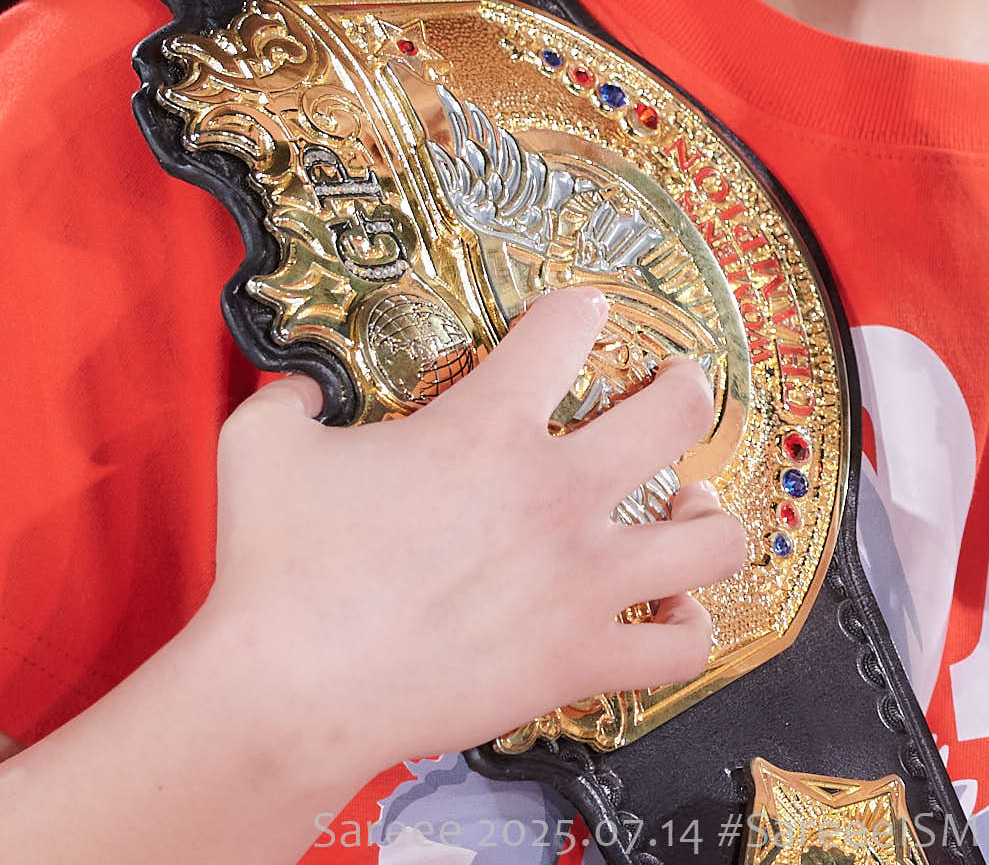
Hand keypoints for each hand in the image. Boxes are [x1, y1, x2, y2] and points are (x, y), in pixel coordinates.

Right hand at [202, 286, 748, 778]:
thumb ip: (289, 397)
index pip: (570, 325)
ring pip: (710, 537)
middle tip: (675, 389)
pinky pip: (682, 646)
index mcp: (488, 425)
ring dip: (707, 512)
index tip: (579, 314)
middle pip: (678, 412)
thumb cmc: (275, 569)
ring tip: (688, 503)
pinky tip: (669, 607)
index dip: (577, 309)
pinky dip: (688, 625)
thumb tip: (296, 385)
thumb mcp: (262, 445)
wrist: (285, 695)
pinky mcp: (579, 660)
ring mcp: (580, 581)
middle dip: (687, 389)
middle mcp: (555, 492)